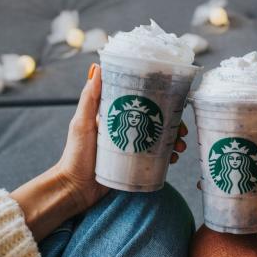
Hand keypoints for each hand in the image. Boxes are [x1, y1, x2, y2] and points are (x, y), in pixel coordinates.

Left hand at [55, 63, 189, 211]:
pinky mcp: (134, 166)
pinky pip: (155, 159)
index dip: (162, 103)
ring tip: (179, 148)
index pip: (143, 104)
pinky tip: (172, 160)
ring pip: (160, 140)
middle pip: (156, 122)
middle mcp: (126, 130)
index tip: (175, 105)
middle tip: (182, 132)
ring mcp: (131, 148)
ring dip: (174, 141)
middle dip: (174, 125)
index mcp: (116, 116)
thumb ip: (89, 98)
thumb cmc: (75, 154)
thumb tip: (96, 67)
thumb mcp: (81, 123)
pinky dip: (166, 157)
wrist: (74, 189)